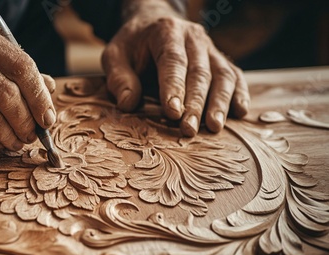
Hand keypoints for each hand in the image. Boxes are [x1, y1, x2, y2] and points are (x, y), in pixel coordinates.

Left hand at [102, 6, 249, 135]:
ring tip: (214, 127)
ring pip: (222, 74)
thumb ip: (119, 78)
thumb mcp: (115, 56)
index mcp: (166, 32)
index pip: (173, 61)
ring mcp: (210, 48)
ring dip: (219, 102)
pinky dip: (239, 93)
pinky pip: (235, 74)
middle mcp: (193, 37)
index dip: (174, 87)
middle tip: (189, 129)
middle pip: (199, 71)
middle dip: (195, 103)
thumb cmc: (132, 46)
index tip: (172, 113)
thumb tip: (128, 104)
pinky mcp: (220, 59)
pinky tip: (239, 112)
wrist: (152, 25)